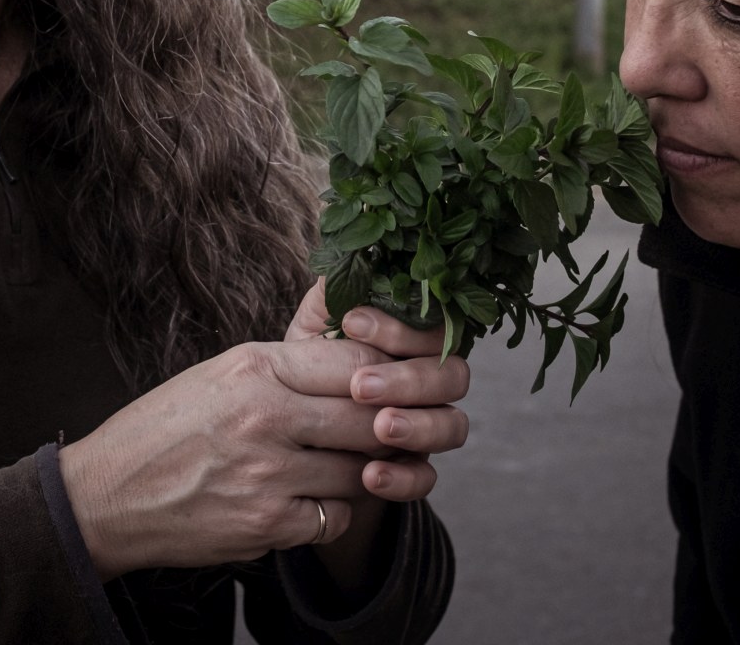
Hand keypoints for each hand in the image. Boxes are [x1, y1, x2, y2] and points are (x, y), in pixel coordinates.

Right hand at [60, 332, 442, 580]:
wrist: (105, 495)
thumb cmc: (164, 427)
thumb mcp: (221, 372)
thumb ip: (287, 366)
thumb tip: (358, 363)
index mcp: (255, 368)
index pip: (356, 362)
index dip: (385, 374)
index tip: (391, 383)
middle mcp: (265, 417)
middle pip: (369, 418)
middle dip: (388, 425)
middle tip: (390, 427)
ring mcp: (268, 475)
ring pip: (360, 472)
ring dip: (362, 472)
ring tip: (345, 463)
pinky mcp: (265, 526)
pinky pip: (335, 519)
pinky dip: (332, 513)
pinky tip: (312, 501)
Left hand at [284, 278, 471, 501]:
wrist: (287, 431)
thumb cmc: (306, 366)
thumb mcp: (314, 328)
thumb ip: (333, 295)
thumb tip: (342, 261)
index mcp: (414, 340)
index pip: (433, 326)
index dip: (399, 326)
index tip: (351, 322)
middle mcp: (430, 381)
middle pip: (452, 375)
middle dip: (409, 379)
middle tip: (361, 385)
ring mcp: (427, 426)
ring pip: (452, 425)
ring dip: (418, 426)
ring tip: (378, 427)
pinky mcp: (413, 470)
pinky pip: (427, 478)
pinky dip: (403, 478)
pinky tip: (370, 475)